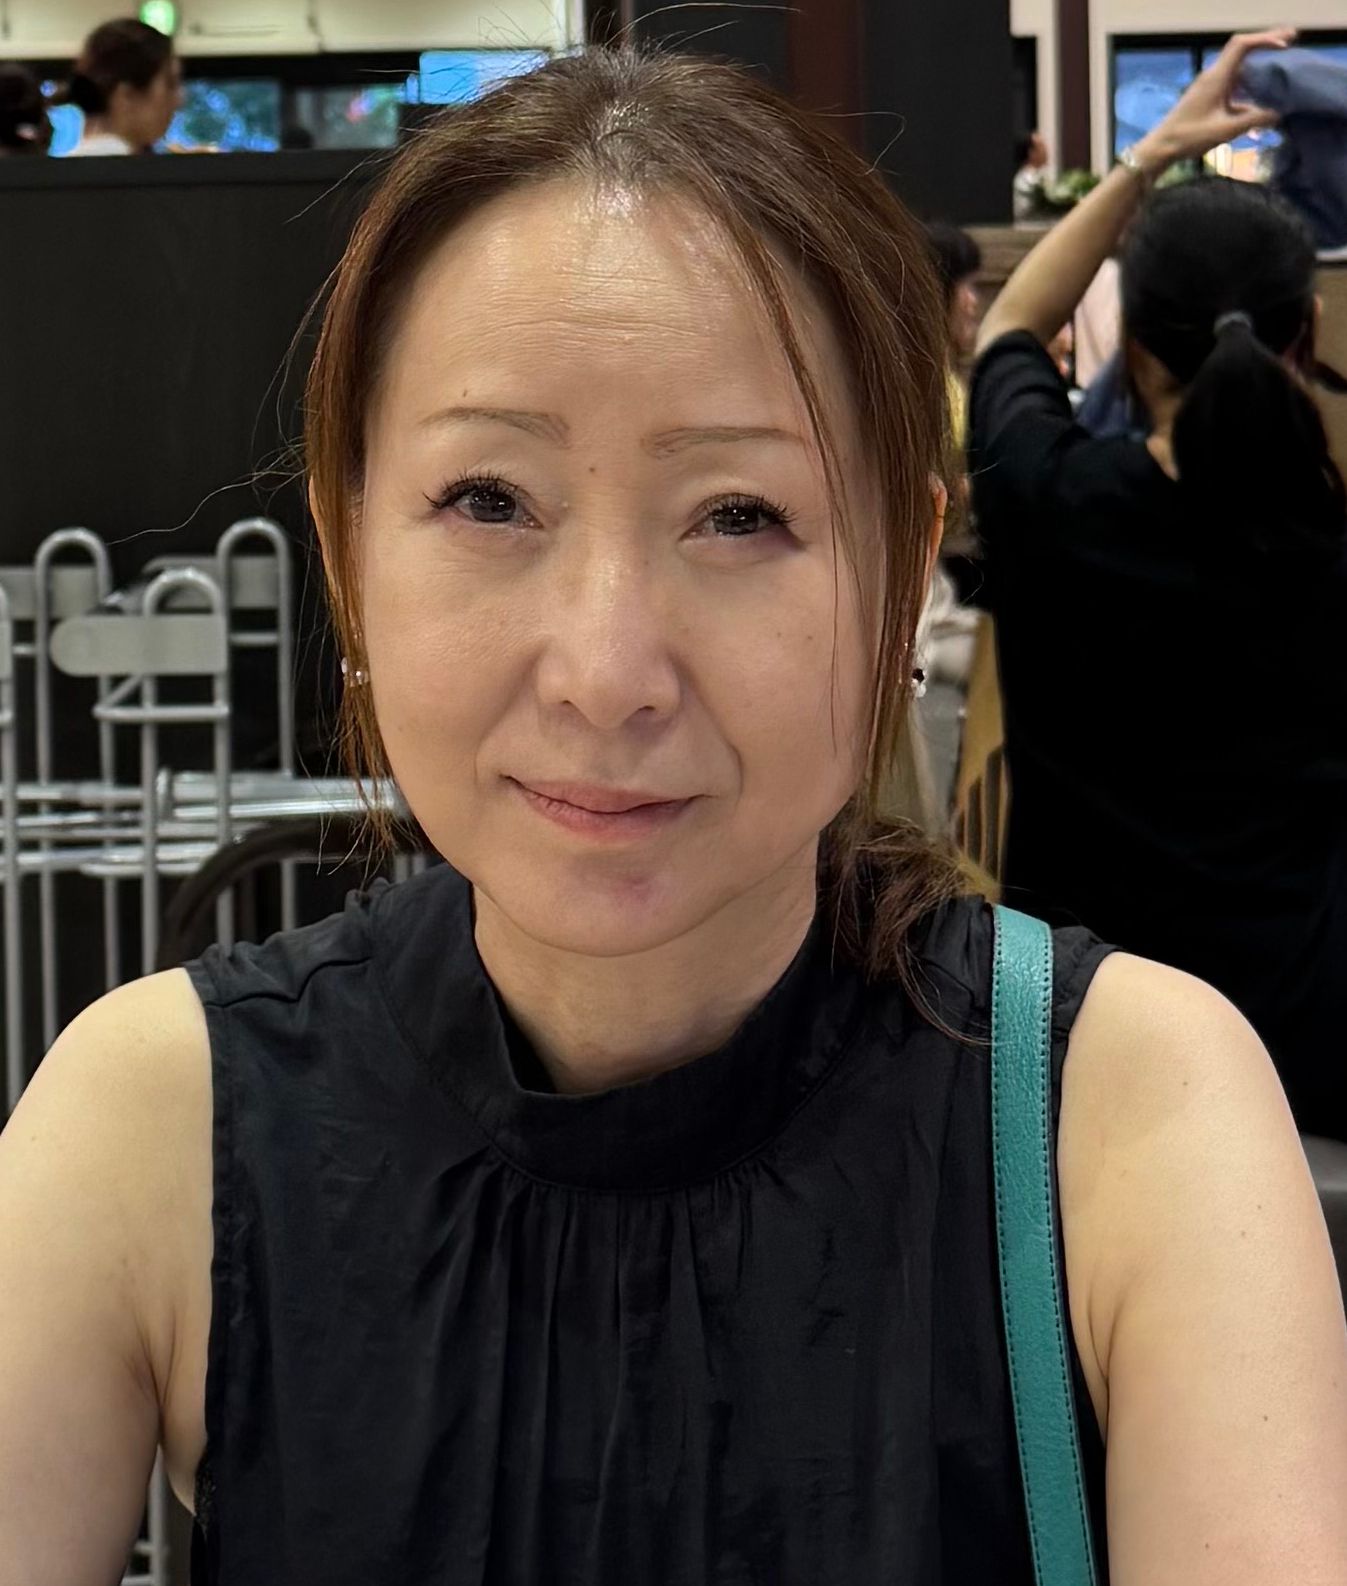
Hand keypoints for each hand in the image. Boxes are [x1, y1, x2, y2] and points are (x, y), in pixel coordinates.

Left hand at [1135, 28, 1290, 173]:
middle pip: (1242, 52)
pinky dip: (1248, 85)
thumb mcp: (1225, 129)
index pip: (1241, 45)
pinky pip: (1232, 84)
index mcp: (1216, 77)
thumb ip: (1253, 120)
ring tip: (1281, 69)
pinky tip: (1260, 97)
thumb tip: (1278, 115)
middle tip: (1290, 44)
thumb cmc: (1189, 137)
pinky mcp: (1207, 97)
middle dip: (1266, 46)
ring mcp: (1209, 86)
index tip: (1284, 43)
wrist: (1161, 147)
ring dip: (1258, 67)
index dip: (1264, 39)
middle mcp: (1213, 76)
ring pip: (1238, 69)